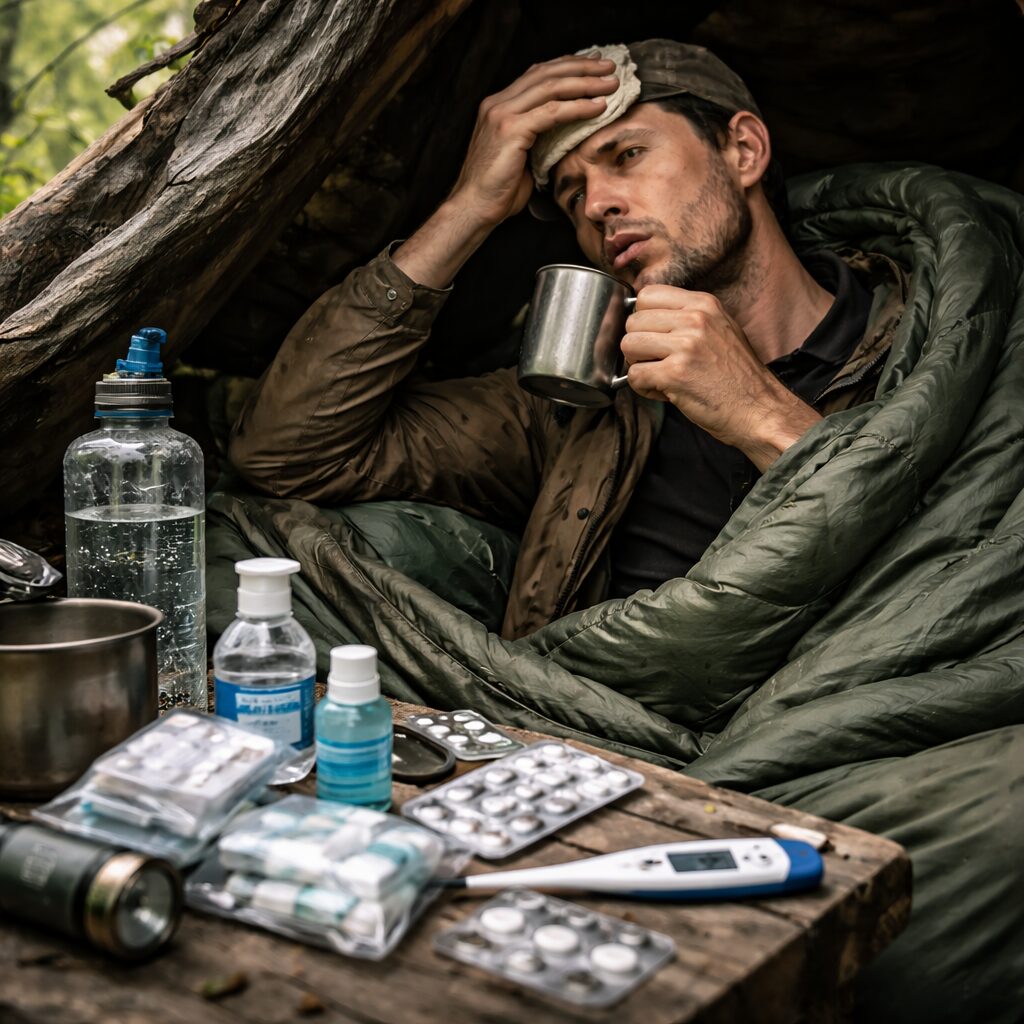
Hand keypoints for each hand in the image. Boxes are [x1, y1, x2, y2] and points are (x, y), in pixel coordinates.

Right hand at [447, 55, 619, 226]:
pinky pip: (552, 112)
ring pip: (551, 87)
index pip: (536, 75)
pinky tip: (598, 107)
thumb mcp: (519, 155)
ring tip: (611, 84)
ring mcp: (502, 114)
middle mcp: (497, 103)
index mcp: (497, 105)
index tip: (592, 66)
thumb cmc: (497, 190)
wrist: (474, 207)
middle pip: (546, 73)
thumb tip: (563, 133)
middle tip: (609, 68)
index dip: (566, 66)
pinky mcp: (510, 130)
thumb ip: (536, 136)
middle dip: (581, 67)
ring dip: (585, 83)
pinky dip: (578, 108)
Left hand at [621, 286, 822, 470]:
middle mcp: (695, 319)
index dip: (642, 319)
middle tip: (657, 362)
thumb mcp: (720, 329)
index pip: (647, 294)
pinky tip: (664, 392)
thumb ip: (687, 318)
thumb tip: (647, 317)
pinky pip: (634, 375)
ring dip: (637, 365)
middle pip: (633, 321)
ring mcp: (685, 346)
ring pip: (628, 345)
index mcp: (703, 304)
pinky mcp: (675, 374)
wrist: (759, 409)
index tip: (653, 337)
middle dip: (638, 346)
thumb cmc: (738, 376)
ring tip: (660, 376)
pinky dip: (643, 388)